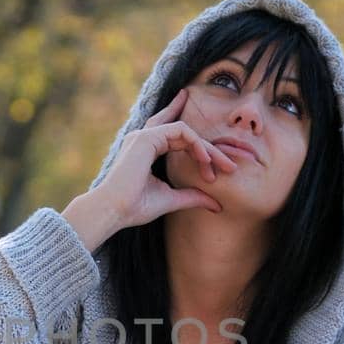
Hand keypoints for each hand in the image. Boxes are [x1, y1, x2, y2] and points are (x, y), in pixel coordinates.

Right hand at [89, 86, 237, 230]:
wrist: (114, 211)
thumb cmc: (135, 207)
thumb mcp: (171, 199)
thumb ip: (192, 196)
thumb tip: (217, 204)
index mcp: (145, 149)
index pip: (175, 136)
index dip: (198, 145)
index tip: (217, 165)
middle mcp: (143, 139)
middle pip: (184, 134)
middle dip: (209, 148)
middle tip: (230, 165)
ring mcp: (144, 136)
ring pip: (186, 131)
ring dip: (206, 149)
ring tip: (222, 166)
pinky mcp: (147, 138)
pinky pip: (181, 131)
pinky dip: (197, 144)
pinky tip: (206, 161)